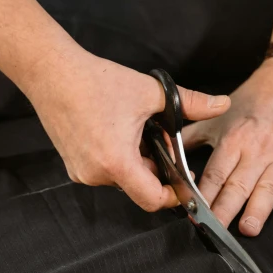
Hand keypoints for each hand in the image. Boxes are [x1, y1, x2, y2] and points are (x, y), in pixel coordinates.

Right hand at [25, 43, 230, 211]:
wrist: (51, 72)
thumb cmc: (94, 82)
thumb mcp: (150, 93)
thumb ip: (190, 103)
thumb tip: (221, 104)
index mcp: (117, 162)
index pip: (152, 200)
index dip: (173, 195)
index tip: (184, 182)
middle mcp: (96, 174)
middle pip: (139, 186)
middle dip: (156, 167)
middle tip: (160, 138)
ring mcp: (81, 171)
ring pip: (122, 177)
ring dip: (136, 161)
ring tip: (137, 129)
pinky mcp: (72, 164)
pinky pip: (104, 170)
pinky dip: (118, 157)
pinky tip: (118, 130)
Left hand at [182, 57, 272, 235]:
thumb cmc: (258, 98)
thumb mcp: (221, 116)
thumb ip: (193, 136)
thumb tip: (167, 152)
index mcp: (234, 138)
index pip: (215, 173)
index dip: (203, 195)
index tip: (192, 215)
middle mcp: (258, 149)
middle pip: (238, 185)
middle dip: (225, 210)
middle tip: (214, 231)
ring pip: (268, 188)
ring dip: (258, 210)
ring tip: (248, 229)